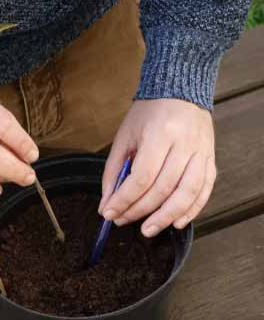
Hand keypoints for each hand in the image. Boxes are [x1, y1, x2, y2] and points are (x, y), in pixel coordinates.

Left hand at [99, 99, 215, 236]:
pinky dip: (191, 209)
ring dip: (166, 216)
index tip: (109, 213)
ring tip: (148, 229)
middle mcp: (184, 144)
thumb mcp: (124, 137)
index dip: (124, 199)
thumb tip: (107, 203)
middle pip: (163, 188)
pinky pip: (204, 190)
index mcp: (160, 135)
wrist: (180, 90)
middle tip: (122, 221)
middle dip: (140, 210)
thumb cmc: (148, 113)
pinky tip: (176, 222)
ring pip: (187, 193)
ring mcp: (201, 152)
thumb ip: (114, 171)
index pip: (142, 177)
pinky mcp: (210, 158)